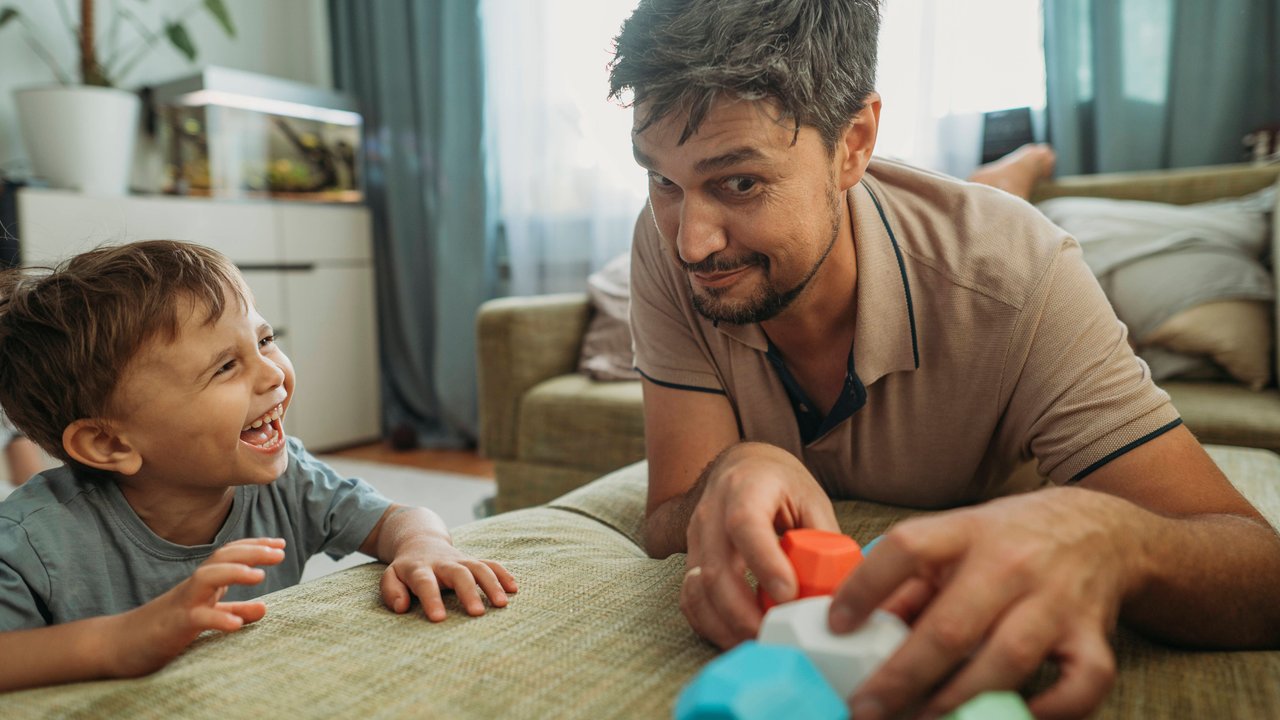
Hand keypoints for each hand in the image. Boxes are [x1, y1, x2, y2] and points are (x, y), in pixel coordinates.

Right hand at [108, 537, 286, 678]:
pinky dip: (217, 618)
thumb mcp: (204, 617)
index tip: (280, 543)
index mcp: (202, 584)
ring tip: (260, 576)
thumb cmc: (164, 629)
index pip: (229, 555)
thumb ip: (233, 611)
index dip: (255, 546)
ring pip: (206, 579)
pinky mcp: (172, 627)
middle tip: (280, 551)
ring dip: (234, 573)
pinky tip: (236, 625)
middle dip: (251, 551)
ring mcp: (181, 604)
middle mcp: (192, 588)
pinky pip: (195, 618)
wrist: (117, 645)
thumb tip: (264, 607)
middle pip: (221, 558)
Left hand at [380, 535, 517, 620]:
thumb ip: (391, 592)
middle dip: (469, 592)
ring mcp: (461, 560)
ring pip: (479, 567)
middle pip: (458, 573)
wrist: (421, 541)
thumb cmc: (406, 569)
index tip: (439, 619)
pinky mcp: (473, 561)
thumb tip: (401, 607)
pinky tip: (514, 589)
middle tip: (478, 614)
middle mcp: (443, 563)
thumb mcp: (391, 577)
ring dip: (492, 584)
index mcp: (419, 569)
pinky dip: (503, 574)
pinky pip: (491, 564)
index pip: (425, 582)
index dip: (432, 599)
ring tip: (502, 604)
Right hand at [680, 442, 839, 647]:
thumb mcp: (812, 499)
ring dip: (726, 623)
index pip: (745, 525)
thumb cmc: (781, 485)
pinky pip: (690, 598)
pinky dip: (710, 622)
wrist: (742, 467)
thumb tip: (837, 590)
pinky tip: (736, 633)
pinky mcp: (691, 558)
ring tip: (758, 640)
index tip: (789, 595)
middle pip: (716, 568)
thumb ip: (823, 541)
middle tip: (776, 634)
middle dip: (744, 612)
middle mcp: (712, 512)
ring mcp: (695, 536)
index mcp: (746, 488)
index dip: (764, 563)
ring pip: (698, 589)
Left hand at [829, 487, 1140, 719]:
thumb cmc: (1011, 540)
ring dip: (959, 699)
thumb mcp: (957, 540)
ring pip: (1008, 658)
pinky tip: (1013, 719)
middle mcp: (1012, 563)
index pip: (908, 548)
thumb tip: (857, 630)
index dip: (867, 587)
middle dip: (903, 675)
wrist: (1102, 530)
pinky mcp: (1095, 637)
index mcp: (967, 532)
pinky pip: (1080, 684)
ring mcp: (1057, 601)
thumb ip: (911, 581)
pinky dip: (1049, 711)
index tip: (836, 625)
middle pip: (953, 624)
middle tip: (866, 708)